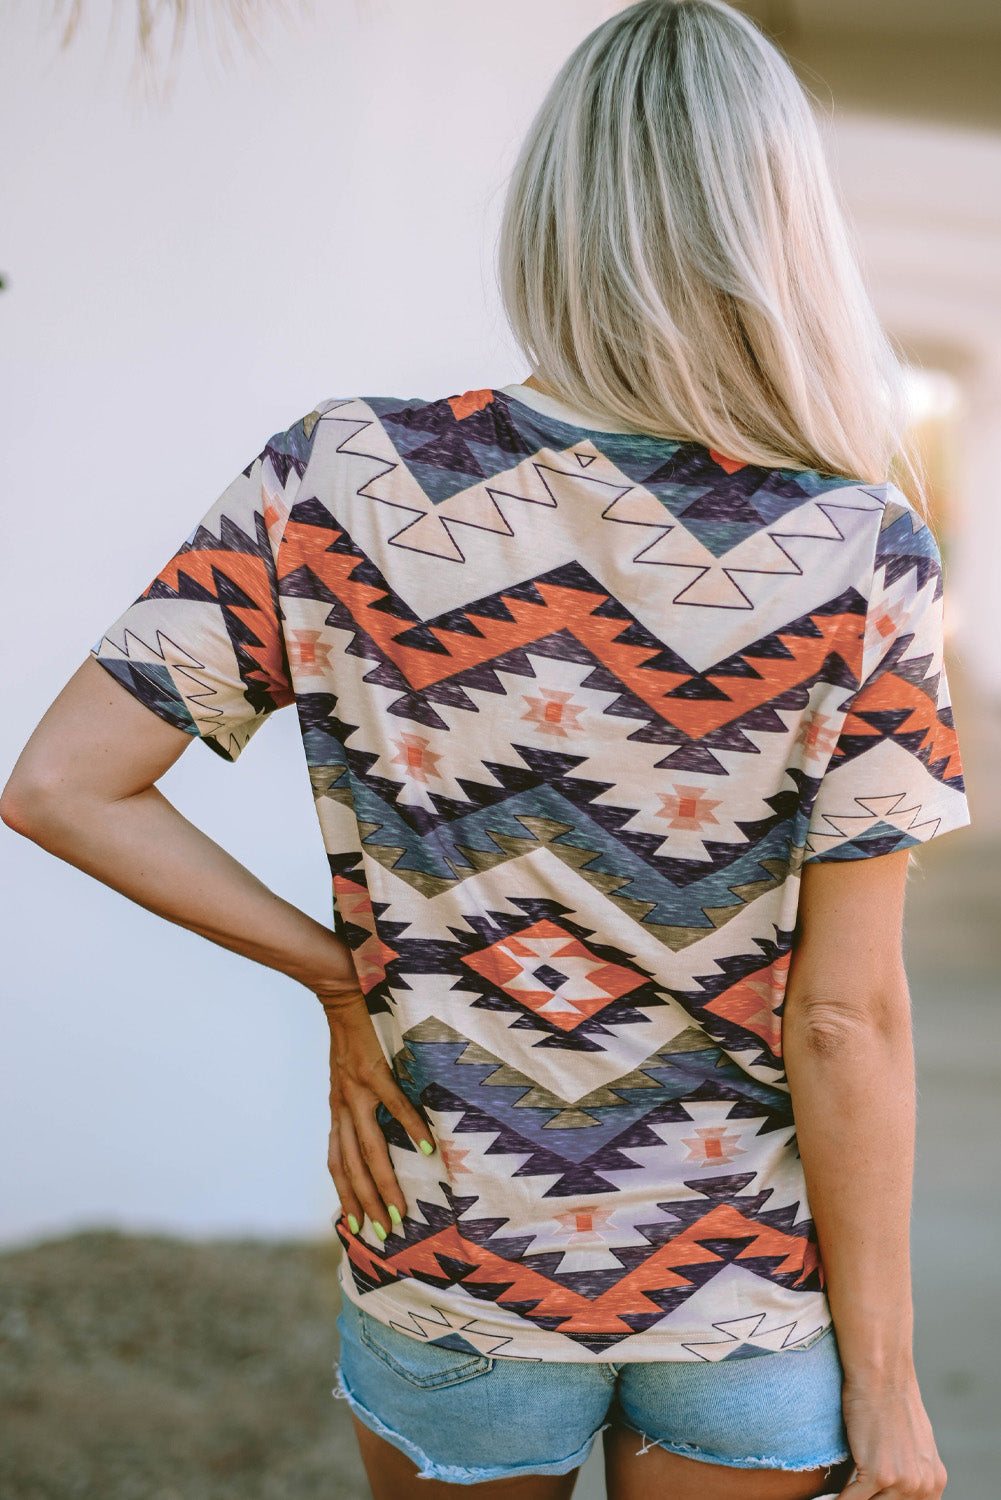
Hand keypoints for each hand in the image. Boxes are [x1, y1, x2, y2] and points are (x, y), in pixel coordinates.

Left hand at [316, 982, 435, 1242]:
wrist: (342, 990)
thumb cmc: (353, 1031)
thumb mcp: (348, 1073)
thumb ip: (359, 1100)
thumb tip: (376, 1123)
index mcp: (339, 1109)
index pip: (337, 1162)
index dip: (345, 1195)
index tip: (356, 1226)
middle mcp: (343, 1105)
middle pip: (351, 1166)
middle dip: (365, 1203)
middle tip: (383, 1233)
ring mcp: (357, 1089)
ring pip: (369, 1147)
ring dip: (384, 1182)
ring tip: (400, 1210)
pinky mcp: (375, 1069)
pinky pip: (396, 1104)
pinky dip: (411, 1127)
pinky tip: (429, 1148)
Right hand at [837, 1373, 946, 1498]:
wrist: (881, 1375)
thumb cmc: (890, 1399)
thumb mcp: (913, 1442)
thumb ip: (911, 1469)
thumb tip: (894, 1485)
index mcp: (934, 1480)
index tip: (871, 1497)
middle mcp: (924, 1486)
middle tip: (854, 1494)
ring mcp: (903, 1482)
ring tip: (840, 1496)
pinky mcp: (879, 1475)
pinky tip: (828, 1499)